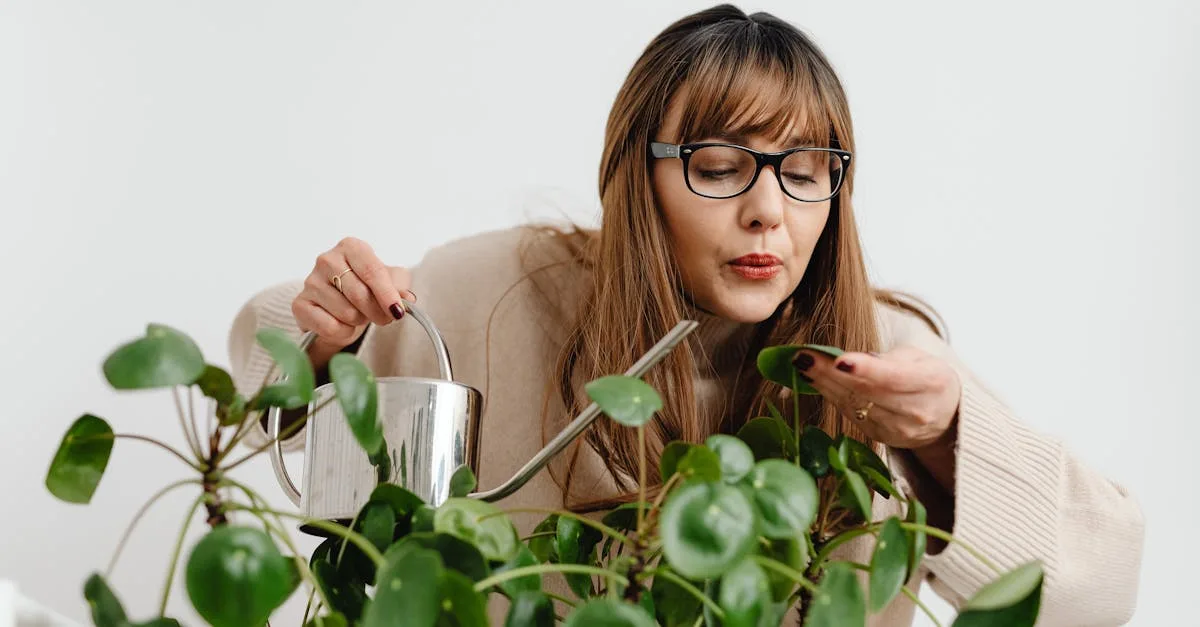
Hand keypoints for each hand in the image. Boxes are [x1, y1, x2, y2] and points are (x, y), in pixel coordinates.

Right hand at [293, 237, 415, 363]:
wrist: (338, 303)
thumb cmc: (366, 287)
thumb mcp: (390, 280)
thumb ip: (400, 286)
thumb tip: (406, 298)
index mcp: (351, 247)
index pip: (372, 271)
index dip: (387, 294)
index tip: (398, 311)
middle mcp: (327, 260)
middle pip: (360, 294)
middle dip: (377, 312)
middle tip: (383, 318)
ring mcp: (310, 281)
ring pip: (346, 313)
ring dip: (359, 321)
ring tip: (358, 315)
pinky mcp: (299, 304)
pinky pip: (329, 327)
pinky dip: (343, 332)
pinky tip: (342, 324)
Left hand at [791, 345, 960, 451]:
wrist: (946, 416)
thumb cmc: (928, 378)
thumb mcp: (920, 358)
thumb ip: (889, 358)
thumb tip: (853, 360)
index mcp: (931, 383)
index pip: (893, 378)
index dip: (865, 369)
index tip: (839, 359)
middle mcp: (915, 411)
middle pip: (866, 392)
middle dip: (831, 373)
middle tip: (803, 357)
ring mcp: (897, 430)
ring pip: (853, 404)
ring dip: (824, 384)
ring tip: (802, 365)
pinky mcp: (880, 438)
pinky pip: (850, 414)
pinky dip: (831, 396)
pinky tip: (814, 381)